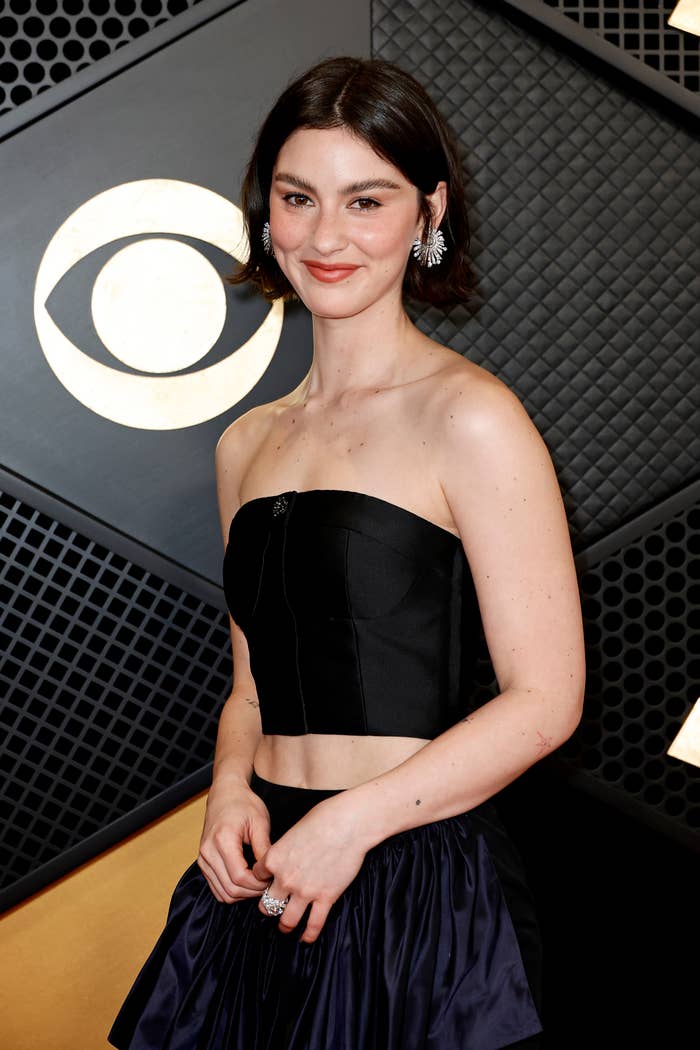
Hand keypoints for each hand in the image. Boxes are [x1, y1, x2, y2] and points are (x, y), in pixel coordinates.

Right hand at [198, 774, 271, 902]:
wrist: (225, 794)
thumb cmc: (244, 804)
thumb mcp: (260, 823)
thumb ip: (264, 849)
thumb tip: (272, 873)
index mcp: (223, 840)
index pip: (239, 877)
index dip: (257, 884)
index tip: (271, 878)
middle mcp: (208, 852)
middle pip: (230, 889)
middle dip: (252, 891)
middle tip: (268, 884)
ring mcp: (203, 859)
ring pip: (222, 893)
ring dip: (242, 895)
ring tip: (258, 884)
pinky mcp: (203, 863)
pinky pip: (217, 888)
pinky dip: (232, 892)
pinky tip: (246, 883)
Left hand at [252, 794, 367, 943]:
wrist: (348, 824)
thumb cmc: (323, 819)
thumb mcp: (293, 830)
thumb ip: (285, 849)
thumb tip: (286, 856)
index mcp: (274, 858)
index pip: (256, 877)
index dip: (260, 880)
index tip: (266, 883)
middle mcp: (285, 879)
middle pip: (267, 903)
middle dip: (269, 907)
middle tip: (272, 908)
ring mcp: (305, 891)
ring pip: (287, 920)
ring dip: (284, 925)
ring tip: (285, 927)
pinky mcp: (326, 898)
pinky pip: (314, 925)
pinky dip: (309, 935)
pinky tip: (306, 939)